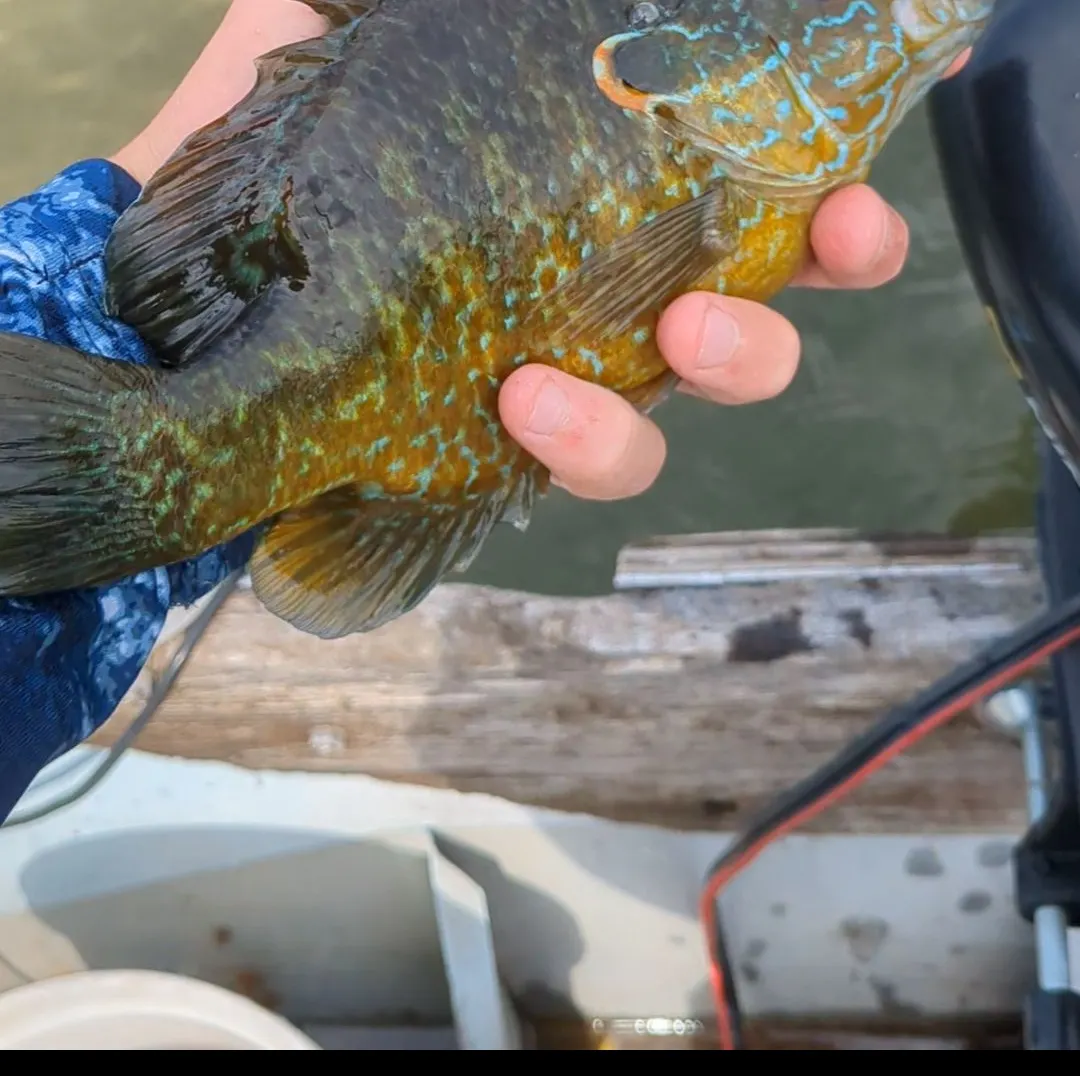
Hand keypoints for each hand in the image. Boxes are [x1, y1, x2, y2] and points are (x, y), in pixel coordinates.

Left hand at [113, 3, 968, 506]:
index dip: (827, 198)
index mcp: (595, 204)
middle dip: (803, 293)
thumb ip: (401, 7)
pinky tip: (528, 396)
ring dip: (714, 374)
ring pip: (678, 409)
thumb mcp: (337, 46)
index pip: (740, 197)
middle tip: (813, 261)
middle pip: (749, 319)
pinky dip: (587, 438)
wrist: (180, 306)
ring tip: (664, 340)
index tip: (867, 181)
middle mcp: (597, 298)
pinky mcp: (502, 453)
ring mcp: (559, 380)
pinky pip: (583, 464)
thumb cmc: (274, 175)